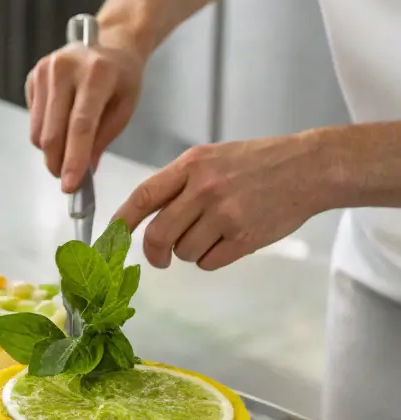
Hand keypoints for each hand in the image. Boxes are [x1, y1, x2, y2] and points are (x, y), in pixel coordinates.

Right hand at [26, 32, 143, 188]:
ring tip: (68, 152)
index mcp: (97, 74)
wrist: (111, 43)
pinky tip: (62, 124)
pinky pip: (32, 119)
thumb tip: (84, 172)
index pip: (80, 125)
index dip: (74, 159)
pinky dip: (45, 132)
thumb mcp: (125, 107)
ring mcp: (45, 70)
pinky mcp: (33, 76)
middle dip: (58, 163)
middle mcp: (65, 68)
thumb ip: (103, 139)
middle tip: (68, 180)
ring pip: (38, 130)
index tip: (70, 186)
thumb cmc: (122, 77)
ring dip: (51, 151)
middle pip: (53, 131)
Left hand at [115, 134, 330, 271]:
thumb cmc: (259, 162)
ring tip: (214, 233)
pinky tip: (229, 241)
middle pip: (157, 235)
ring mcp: (225, 214)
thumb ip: (180, 182)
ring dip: (191, 251)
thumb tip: (146, 214)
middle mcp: (204, 189)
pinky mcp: (245, 237)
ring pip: (184, 252)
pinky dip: (212, 258)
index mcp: (192, 165)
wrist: (307, 168)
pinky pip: (209, 262)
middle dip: (154, 253)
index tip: (111, 237)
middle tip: (159, 258)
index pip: (143, 196)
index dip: (122, 221)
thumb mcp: (212, 157)